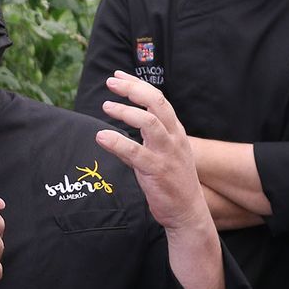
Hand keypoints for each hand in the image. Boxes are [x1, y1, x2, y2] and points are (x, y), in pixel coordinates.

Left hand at [96, 71, 211, 233]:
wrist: (187, 211)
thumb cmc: (172, 182)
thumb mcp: (162, 155)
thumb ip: (142, 141)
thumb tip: (115, 131)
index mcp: (175, 131)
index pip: (158, 98)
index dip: (137, 85)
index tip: (118, 77)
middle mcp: (173, 138)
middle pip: (156, 103)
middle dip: (132, 89)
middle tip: (111, 84)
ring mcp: (167, 154)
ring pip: (149, 122)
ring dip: (125, 111)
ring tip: (106, 107)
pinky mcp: (157, 171)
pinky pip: (135, 152)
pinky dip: (117, 142)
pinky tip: (101, 136)